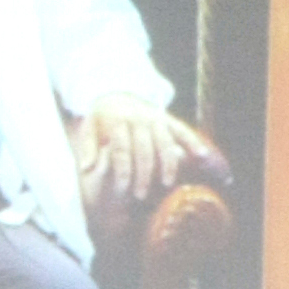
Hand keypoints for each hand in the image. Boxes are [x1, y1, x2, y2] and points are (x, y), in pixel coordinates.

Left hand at [74, 99, 202, 207]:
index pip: (121, 150)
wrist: (116, 92)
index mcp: (117, 121)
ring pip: (165, 143)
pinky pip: (183, 130)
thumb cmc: (101, 119)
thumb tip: (86, 168)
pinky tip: (202, 156)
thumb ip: (88, 148)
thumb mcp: (89, 129)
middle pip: (144, 151)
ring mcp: (156, 118)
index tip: (123, 189)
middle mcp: (139, 119)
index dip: (122, 170)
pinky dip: (193, 142)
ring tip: (167, 184)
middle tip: (140, 196)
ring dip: (167, 164)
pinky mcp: (168, 119)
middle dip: (143, 175)